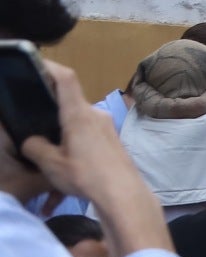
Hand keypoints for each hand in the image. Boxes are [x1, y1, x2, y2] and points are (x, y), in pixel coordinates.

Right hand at [9, 63, 172, 254]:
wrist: (123, 193)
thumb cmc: (86, 175)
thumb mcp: (51, 164)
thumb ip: (35, 147)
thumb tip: (31, 140)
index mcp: (79, 114)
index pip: (66, 79)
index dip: (50, 67)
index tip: (36, 63)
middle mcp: (95, 115)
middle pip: (69, 102)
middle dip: (50, 108)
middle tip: (32, 113)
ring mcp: (106, 127)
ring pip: (76, 123)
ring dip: (60, 134)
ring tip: (46, 151)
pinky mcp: (110, 140)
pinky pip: (86, 137)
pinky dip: (72, 148)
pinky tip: (62, 171)